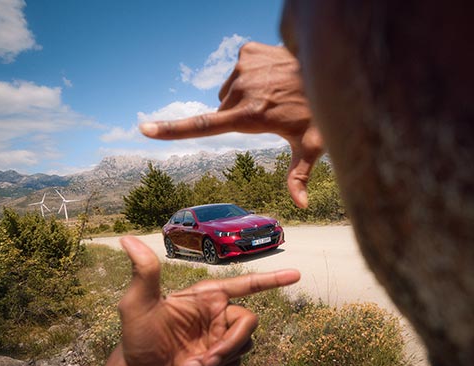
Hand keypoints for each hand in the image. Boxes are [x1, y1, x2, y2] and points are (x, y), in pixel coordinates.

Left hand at [118, 236, 299, 365]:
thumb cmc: (136, 336)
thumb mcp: (137, 303)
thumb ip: (143, 272)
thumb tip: (126, 239)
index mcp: (206, 295)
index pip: (245, 284)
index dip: (272, 279)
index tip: (296, 274)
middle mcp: (218, 313)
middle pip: (250, 321)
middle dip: (232, 342)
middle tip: (208, 359)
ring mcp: (221, 336)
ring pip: (246, 343)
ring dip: (222, 359)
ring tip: (193, 365)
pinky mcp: (222, 358)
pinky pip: (238, 362)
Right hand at [139, 42, 322, 207]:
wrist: (328, 68)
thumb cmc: (319, 111)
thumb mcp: (312, 146)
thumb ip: (300, 176)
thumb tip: (301, 206)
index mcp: (249, 116)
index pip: (203, 126)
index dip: (172, 130)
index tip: (145, 128)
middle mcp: (241, 90)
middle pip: (223, 112)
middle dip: (239, 116)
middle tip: (272, 114)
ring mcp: (243, 68)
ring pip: (229, 92)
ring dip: (245, 95)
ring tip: (275, 94)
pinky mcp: (246, 51)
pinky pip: (238, 71)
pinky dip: (251, 75)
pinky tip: (273, 75)